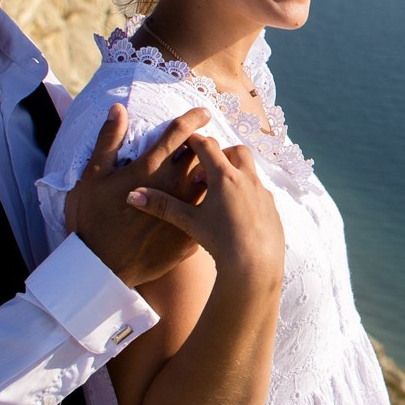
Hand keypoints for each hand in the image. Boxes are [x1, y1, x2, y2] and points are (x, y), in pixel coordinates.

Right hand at [67, 104, 211, 288]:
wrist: (104, 270)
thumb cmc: (94, 222)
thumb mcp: (93, 177)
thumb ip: (108, 140)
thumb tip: (118, 109)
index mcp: (155, 168)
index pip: (182, 133)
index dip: (194, 119)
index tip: (203, 113)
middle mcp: (180, 186)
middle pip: (206, 155)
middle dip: (207, 146)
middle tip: (203, 146)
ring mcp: (192, 212)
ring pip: (218, 183)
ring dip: (217, 173)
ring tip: (212, 174)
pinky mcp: (197, 234)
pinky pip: (214, 214)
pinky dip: (216, 205)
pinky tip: (210, 207)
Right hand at [127, 136, 283, 281]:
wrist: (255, 265)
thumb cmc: (221, 240)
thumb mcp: (188, 222)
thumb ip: (161, 205)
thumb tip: (132, 195)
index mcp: (225, 177)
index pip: (207, 146)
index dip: (194, 139)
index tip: (185, 139)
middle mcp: (247, 179)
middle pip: (235, 151)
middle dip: (220, 153)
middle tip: (203, 169)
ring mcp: (263, 192)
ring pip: (250, 170)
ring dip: (235, 172)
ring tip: (218, 191)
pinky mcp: (272, 207)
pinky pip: (259, 190)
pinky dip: (246, 191)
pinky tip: (235, 211)